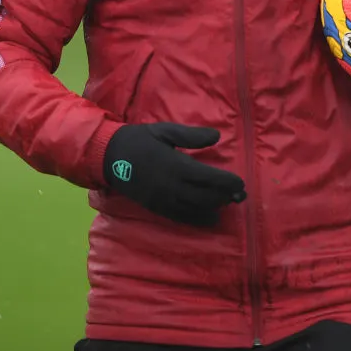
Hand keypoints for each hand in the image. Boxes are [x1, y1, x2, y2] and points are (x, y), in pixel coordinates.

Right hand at [103, 123, 245, 226]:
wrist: (110, 157)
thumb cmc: (140, 140)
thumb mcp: (166, 131)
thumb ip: (192, 136)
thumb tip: (217, 136)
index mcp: (175, 165)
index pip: (208, 177)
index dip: (227, 182)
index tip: (240, 183)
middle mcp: (171, 186)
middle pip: (205, 196)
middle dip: (225, 197)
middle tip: (241, 196)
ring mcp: (163, 200)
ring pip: (195, 208)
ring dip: (214, 208)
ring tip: (228, 204)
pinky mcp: (156, 208)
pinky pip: (180, 217)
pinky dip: (197, 219)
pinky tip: (210, 218)